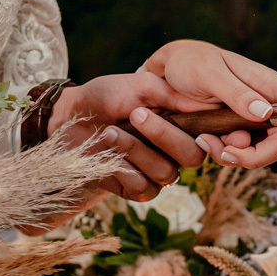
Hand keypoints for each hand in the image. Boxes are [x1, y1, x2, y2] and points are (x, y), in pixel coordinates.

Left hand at [47, 72, 213, 200]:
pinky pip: (143, 187)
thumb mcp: (139, 86)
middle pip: (192, 157)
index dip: (207, 132)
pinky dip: (123, 168)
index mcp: (183, 126)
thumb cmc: (107, 97)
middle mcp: (175, 152)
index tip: (186, 116)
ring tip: (110, 131)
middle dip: (164, 136)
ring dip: (136, 150)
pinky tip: (106, 151)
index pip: (208, 135)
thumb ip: (171, 93)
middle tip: (136, 115)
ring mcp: (157, 173)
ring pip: (165, 173)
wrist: (68, 117)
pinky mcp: (136, 190)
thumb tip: (207, 103)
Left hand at [144, 40, 276, 168]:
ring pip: (264, 154)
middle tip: (232, 148)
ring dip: (238, 157)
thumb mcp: (210, 72)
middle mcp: (266, 107)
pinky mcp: (233, 137)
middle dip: (264, 153)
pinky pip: (239, 156)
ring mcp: (250, 124)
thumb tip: (266, 113)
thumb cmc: (190, 62)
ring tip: (209, 141)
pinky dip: (223, 155)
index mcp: (269, 85)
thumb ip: (238, 92)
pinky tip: (204, 140)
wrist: (164, 75)